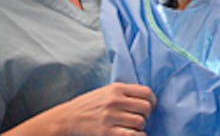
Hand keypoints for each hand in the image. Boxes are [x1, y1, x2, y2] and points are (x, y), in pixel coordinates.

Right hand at [4, 83, 155, 134]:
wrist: (67, 118)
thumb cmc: (90, 104)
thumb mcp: (107, 91)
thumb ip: (125, 92)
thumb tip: (147, 99)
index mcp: (117, 88)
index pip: (147, 93)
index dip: (151, 102)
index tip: (148, 107)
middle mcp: (115, 100)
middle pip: (146, 108)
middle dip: (146, 115)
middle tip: (139, 119)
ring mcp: (110, 117)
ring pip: (140, 122)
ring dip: (140, 127)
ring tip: (132, 128)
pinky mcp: (106, 132)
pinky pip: (131, 135)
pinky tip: (132, 135)